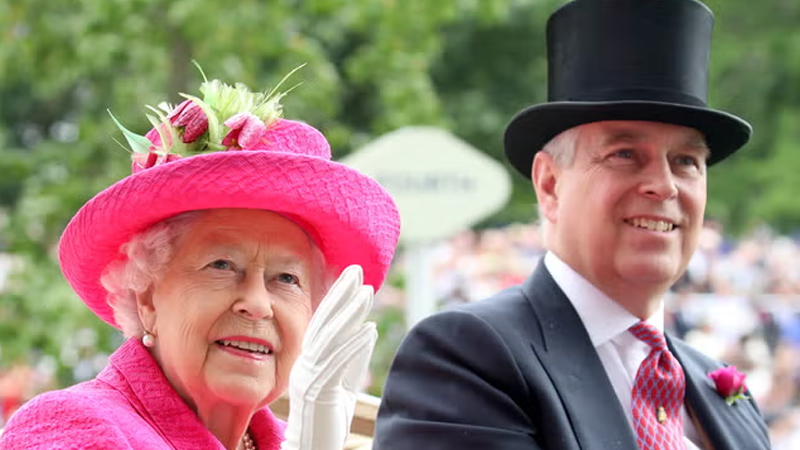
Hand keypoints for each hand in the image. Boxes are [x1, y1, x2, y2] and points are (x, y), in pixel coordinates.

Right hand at [280, 265, 377, 449]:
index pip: (324, 321)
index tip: (352, 275)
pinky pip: (337, 363)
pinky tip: (369, 329)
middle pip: (324, 322)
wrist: (312, 448)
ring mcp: (309, 376)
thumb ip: (354, 357)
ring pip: (329, 337)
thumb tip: (369, 329)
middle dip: (341, 294)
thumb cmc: (328, 419)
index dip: (337, 297)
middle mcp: (306, 363)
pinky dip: (353, 345)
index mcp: (310, 359)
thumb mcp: (344, 383)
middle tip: (357, 269)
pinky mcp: (319, 391)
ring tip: (367, 292)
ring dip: (349, 313)